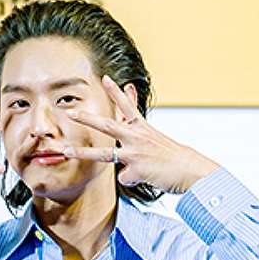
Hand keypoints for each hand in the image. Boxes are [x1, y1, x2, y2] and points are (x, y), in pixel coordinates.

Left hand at [64, 77, 218, 194]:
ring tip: (67, 151)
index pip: (127, 107)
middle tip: (72, 113)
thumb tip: (131, 104)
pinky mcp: (137, 172)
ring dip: (83, 153)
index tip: (105, 78)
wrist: (191, 171)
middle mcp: (137, 139)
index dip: (116, 92)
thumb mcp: (156, 139)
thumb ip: (139, 128)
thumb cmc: (173, 157)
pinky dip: (131, 181)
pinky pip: (124, 179)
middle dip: (88, 119)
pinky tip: (143, 179)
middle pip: (108, 126)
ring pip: (104, 154)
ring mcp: (136, 155)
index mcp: (143, 129)